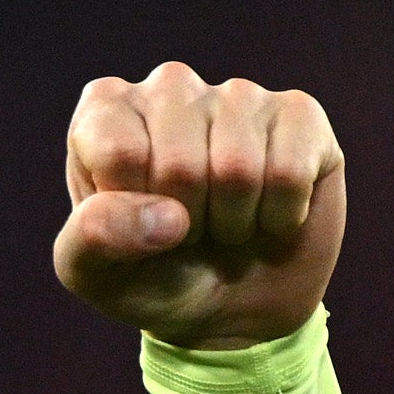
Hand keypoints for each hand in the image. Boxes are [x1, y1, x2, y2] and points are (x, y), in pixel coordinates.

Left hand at [52, 64, 344, 348]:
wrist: (229, 306)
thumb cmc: (150, 277)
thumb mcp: (96, 273)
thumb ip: (93, 239)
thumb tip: (167, 217)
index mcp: (107, 109)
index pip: (119, 153)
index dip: (133, 213)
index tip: (138, 224)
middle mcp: (170, 86)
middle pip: (180, 164)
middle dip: (187, 223)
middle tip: (188, 229)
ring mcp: (238, 94)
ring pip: (238, 168)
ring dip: (234, 222)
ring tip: (225, 220)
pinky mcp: (300, 114)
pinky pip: (291, 172)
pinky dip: (281, 217)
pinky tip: (269, 210)